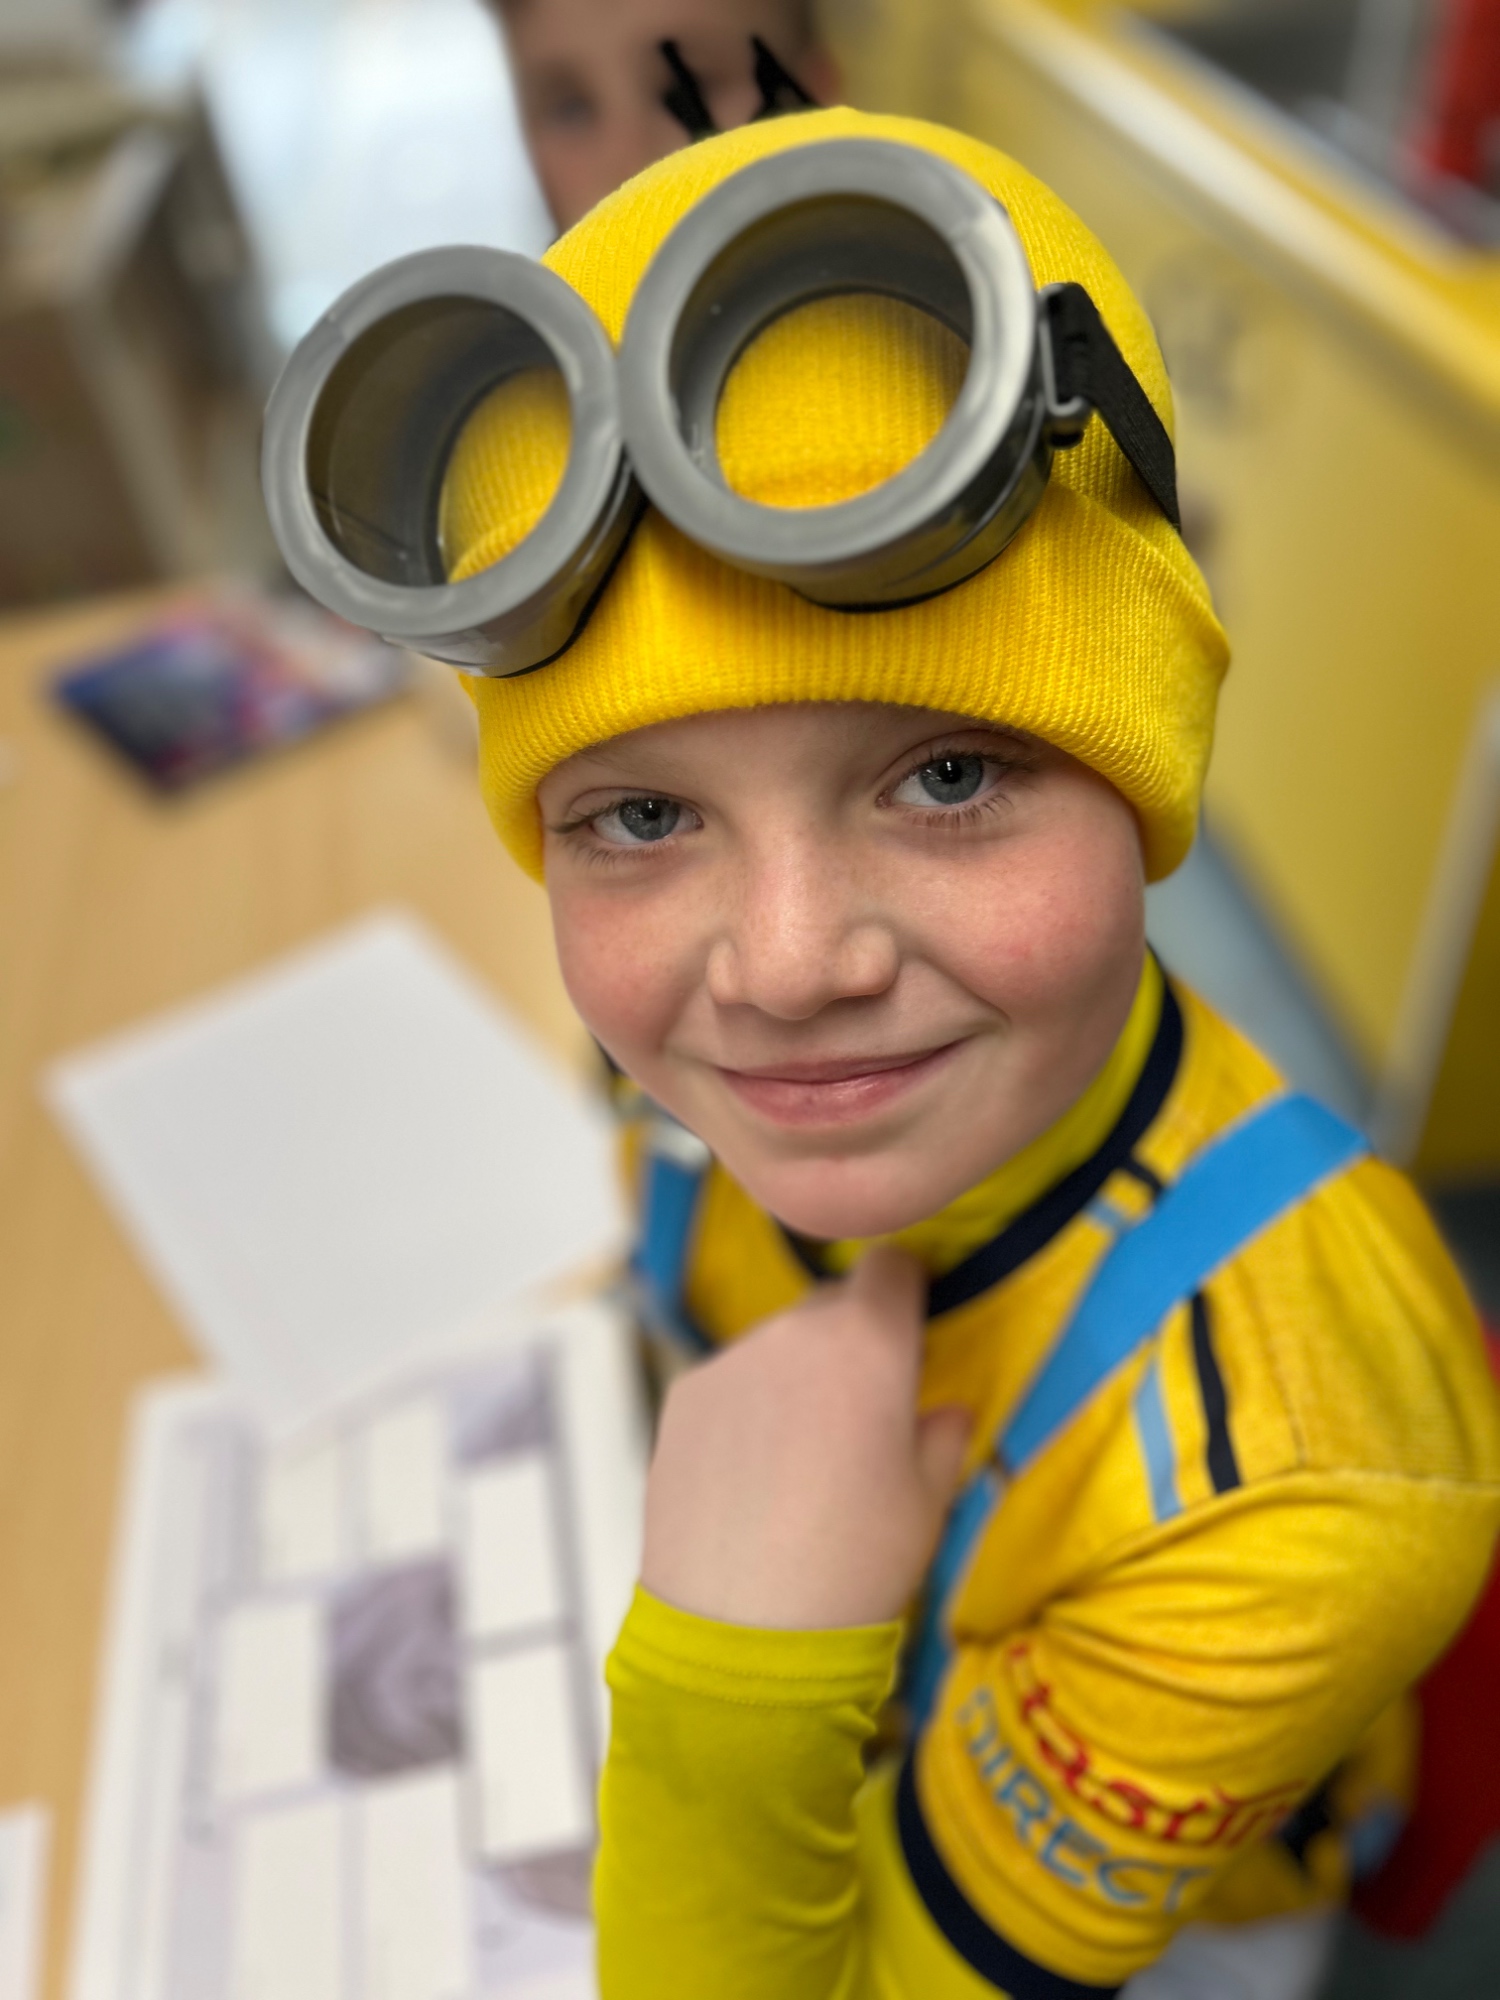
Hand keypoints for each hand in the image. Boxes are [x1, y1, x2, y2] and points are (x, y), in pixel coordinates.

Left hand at [640, 1248, 972, 1629]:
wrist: (741, 1630)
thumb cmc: (857, 1564)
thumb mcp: (929, 1503)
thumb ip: (942, 1437)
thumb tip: (942, 1411)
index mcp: (867, 1342)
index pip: (891, 1266)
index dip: (904, 1292)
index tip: (907, 1333)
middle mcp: (792, 1331)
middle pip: (831, 1307)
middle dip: (850, 1343)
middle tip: (857, 1421)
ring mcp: (728, 1360)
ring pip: (777, 1346)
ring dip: (794, 1378)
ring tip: (798, 1465)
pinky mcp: (681, 1396)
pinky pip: (730, 1382)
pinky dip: (745, 1410)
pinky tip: (748, 1480)